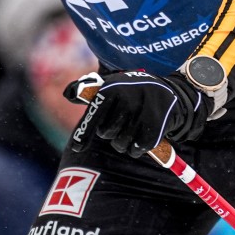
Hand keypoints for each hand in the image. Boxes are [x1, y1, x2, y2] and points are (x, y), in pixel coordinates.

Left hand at [64, 69, 207, 157]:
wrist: (166, 92)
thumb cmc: (130, 91)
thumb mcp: (111, 84)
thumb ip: (90, 92)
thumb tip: (68, 94)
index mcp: (112, 89)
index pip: (94, 116)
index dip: (84, 133)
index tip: (78, 147)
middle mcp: (126, 100)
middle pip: (106, 133)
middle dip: (110, 133)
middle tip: (119, 124)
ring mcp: (141, 114)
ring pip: (120, 144)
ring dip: (122, 142)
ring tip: (130, 129)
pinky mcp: (154, 129)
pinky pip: (135, 150)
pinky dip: (135, 149)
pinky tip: (140, 137)